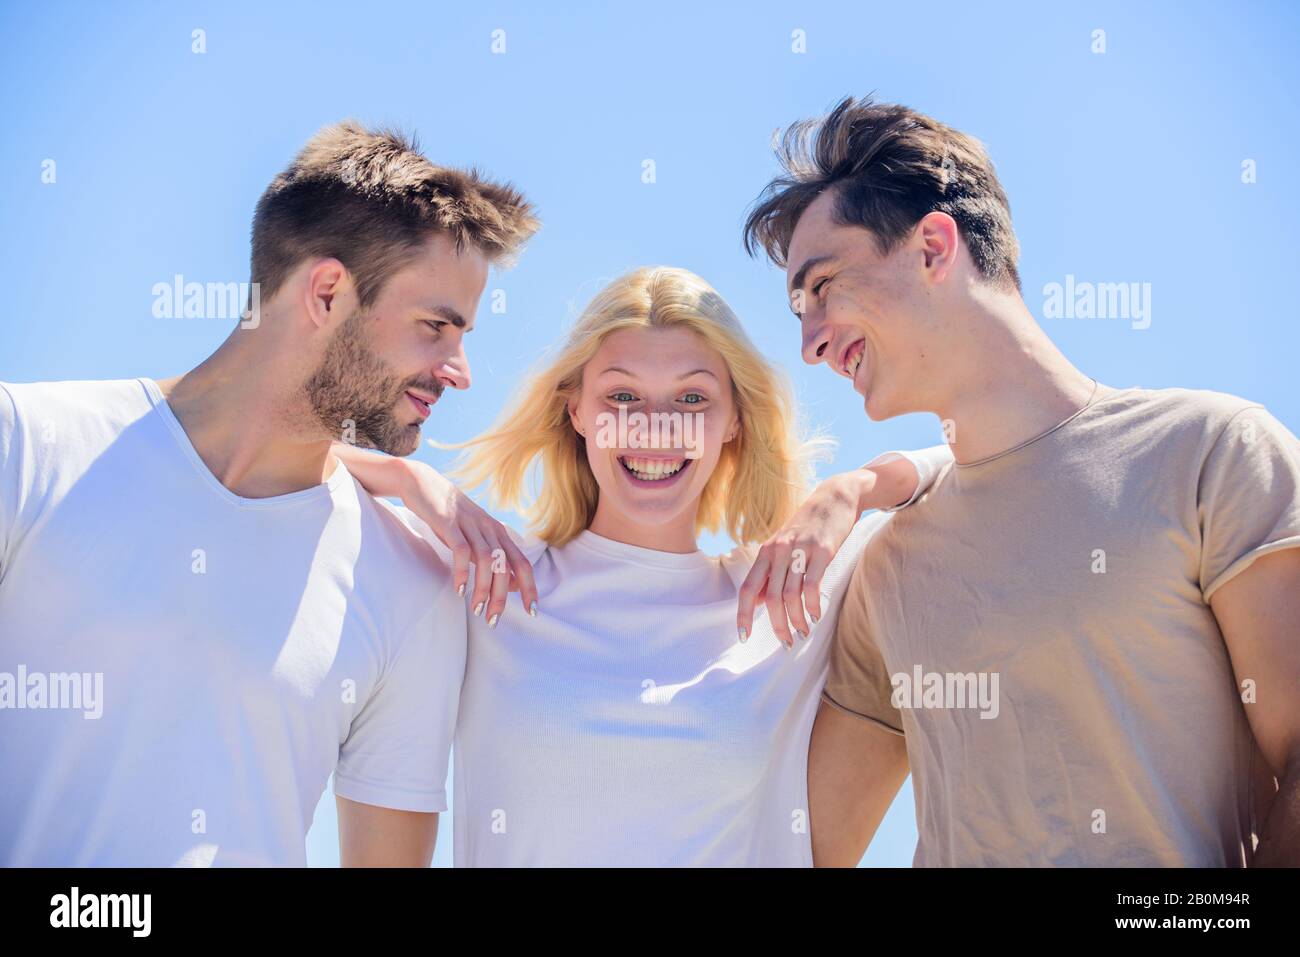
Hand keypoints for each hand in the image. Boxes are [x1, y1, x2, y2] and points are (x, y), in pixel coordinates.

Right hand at [395, 460, 538, 626]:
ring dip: (484, 588)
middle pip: (507, 565)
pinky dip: (463, 571)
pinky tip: (460, 590)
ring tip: (477, 610)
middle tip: (494, 620)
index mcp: (499, 533)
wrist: (422, 483)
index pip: (522, 563)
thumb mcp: (475, 537)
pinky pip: (462, 550)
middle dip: (504, 596)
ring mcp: (471, 524)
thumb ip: (493, 558)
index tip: (532, 612)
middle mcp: (490, 528)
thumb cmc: (449, 516)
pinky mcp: (450, 522)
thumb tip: (512, 585)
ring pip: (487, 560)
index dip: (530, 588)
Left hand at [737, 471, 868, 647]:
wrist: (835, 496)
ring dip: (797, 620)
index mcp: (766, 551)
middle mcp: (779, 550)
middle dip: (778, 625)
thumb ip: (772, 572)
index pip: (748, 588)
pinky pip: (813, 585)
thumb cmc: (809, 525)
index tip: (743, 636)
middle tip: (787, 643)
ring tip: (803, 632)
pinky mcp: (823, 550)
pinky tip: (816, 615)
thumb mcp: (784, 545)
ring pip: (791, 595)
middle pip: (771, 598)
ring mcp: (800, 549)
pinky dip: (813, 606)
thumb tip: (759, 603)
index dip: (743, 614)